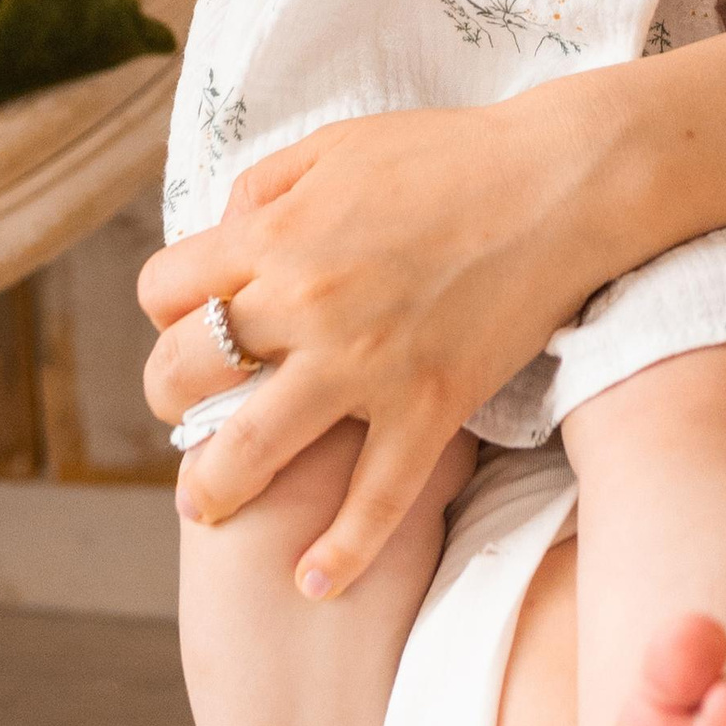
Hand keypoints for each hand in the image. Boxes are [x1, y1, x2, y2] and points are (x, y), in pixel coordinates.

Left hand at [138, 99, 606, 584]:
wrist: (561, 183)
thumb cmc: (450, 154)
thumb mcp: (336, 144)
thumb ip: (263, 188)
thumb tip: (222, 238)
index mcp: (276, 235)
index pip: (164, 290)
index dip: (168, 307)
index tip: (191, 320)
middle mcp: (305, 305)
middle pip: (183, 374)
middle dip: (171, 394)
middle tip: (190, 408)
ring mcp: (366, 365)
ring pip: (249, 451)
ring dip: (212, 486)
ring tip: (206, 503)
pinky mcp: (428, 407)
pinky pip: (374, 499)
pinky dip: (339, 551)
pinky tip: (313, 581)